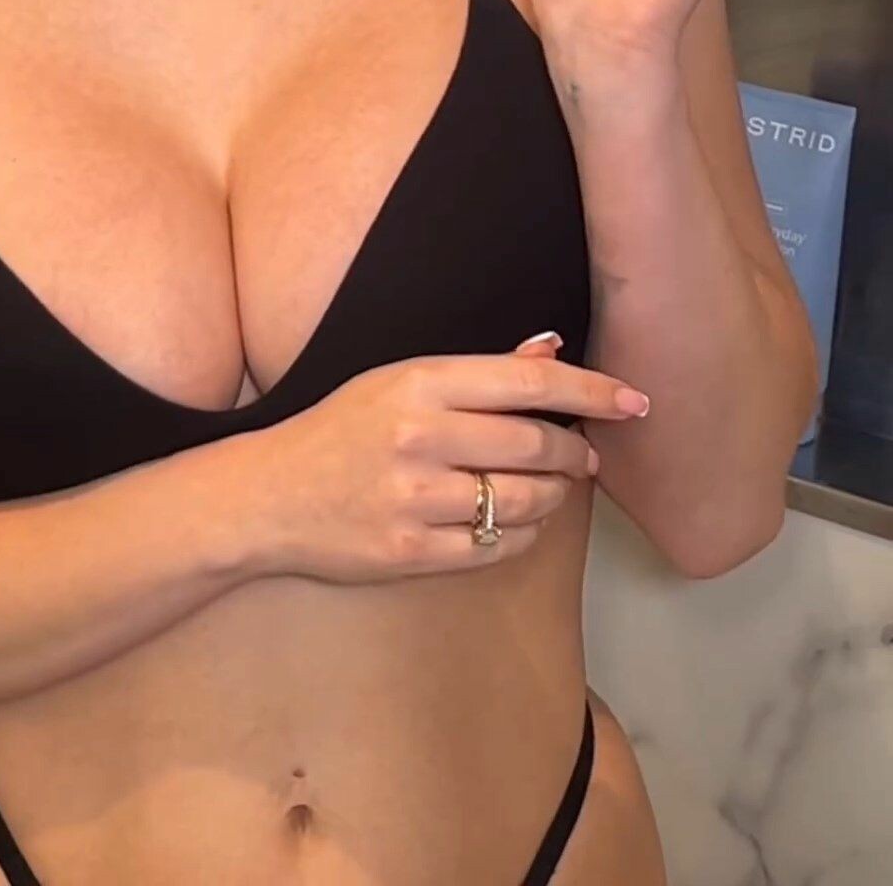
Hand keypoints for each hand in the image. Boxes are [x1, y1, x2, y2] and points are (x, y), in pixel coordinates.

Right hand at [250, 342, 649, 584]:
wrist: (267, 496)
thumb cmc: (341, 431)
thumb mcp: (398, 381)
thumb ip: (478, 371)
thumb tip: (552, 350)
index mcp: (419, 383)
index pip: (530, 383)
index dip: (593, 392)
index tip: (636, 401)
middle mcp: (420, 437)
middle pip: (536, 445)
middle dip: (577, 452)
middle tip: (588, 456)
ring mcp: (414, 499)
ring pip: (525, 501)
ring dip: (556, 497)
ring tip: (553, 488)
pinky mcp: (410, 553)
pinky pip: (496, 546)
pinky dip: (522, 534)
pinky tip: (516, 521)